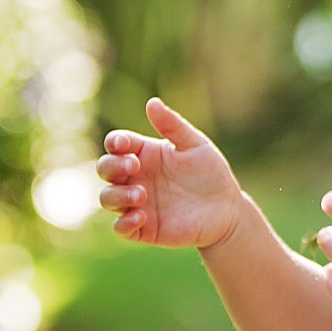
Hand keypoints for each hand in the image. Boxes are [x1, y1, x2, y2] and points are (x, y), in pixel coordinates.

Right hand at [96, 97, 242, 249]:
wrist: (226, 208)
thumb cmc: (210, 172)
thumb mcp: (195, 144)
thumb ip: (172, 125)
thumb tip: (152, 102)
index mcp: (144, 154)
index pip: (116, 144)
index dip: (115, 143)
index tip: (124, 144)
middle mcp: (135, 177)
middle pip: (105, 169)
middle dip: (112, 166)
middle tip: (134, 166)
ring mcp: (136, 203)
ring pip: (107, 198)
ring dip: (117, 195)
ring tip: (141, 194)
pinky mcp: (143, 228)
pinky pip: (121, 227)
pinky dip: (124, 222)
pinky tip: (141, 216)